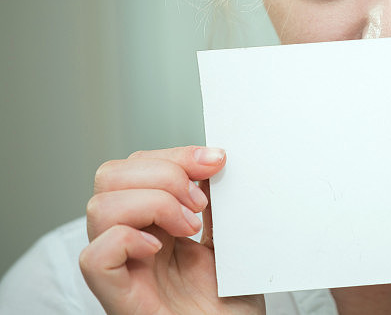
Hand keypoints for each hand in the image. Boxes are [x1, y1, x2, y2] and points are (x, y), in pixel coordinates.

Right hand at [79, 146, 264, 314]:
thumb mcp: (231, 240)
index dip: (175, 155)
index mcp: (155, 223)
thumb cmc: (231, 304)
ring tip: (188, 227)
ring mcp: (124, 268)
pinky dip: (127, 240)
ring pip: (99, 208)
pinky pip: (94, 257)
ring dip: (152, 203)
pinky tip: (160, 249)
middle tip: (200, 202)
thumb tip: (215, 162)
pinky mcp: (119, 298)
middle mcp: (132, 241)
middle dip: (163, 173)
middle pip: (110, 175)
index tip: (217, 160)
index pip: (139, 165)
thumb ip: (218, 205)